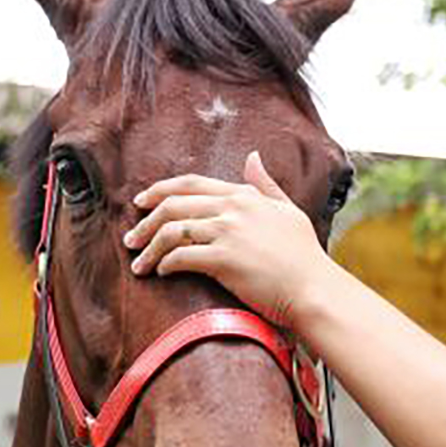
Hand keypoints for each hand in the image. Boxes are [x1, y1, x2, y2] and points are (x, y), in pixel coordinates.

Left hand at [125, 151, 331, 328]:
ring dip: (149, 247)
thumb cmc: (305, 257)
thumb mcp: (289, 211)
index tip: (141, 203)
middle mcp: (233, 208)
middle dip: (145, 222)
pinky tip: (161, 273)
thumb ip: (266, 184)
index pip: (191, 184)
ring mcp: (228, 232)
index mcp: (245, 196)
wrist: (315, 290)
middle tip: (130, 238)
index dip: (160, 191)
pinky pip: (181, 256)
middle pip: (173, 205)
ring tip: (139, 264)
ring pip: (171, 231)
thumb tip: (252, 157)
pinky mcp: (224, 260)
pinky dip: (165, 264)